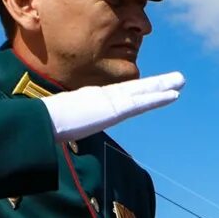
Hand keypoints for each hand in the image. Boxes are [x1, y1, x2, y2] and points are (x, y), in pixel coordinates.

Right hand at [43, 72, 185, 142]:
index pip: (118, 96)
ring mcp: (107, 101)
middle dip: (155, 84)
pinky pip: (140, 102)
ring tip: (182, 80)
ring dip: (162, 86)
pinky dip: (157, 97)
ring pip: (141, 91)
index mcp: (88, 103)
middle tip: (176, 79)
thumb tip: (46, 138)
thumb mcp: (53, 127)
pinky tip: (174, 94)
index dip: (135, 91)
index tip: (148, 88)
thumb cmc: (39, 128)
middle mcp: (100, 98)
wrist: (36, 125)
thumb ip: (57, 128)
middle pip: (134, 89)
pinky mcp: (113, 108)